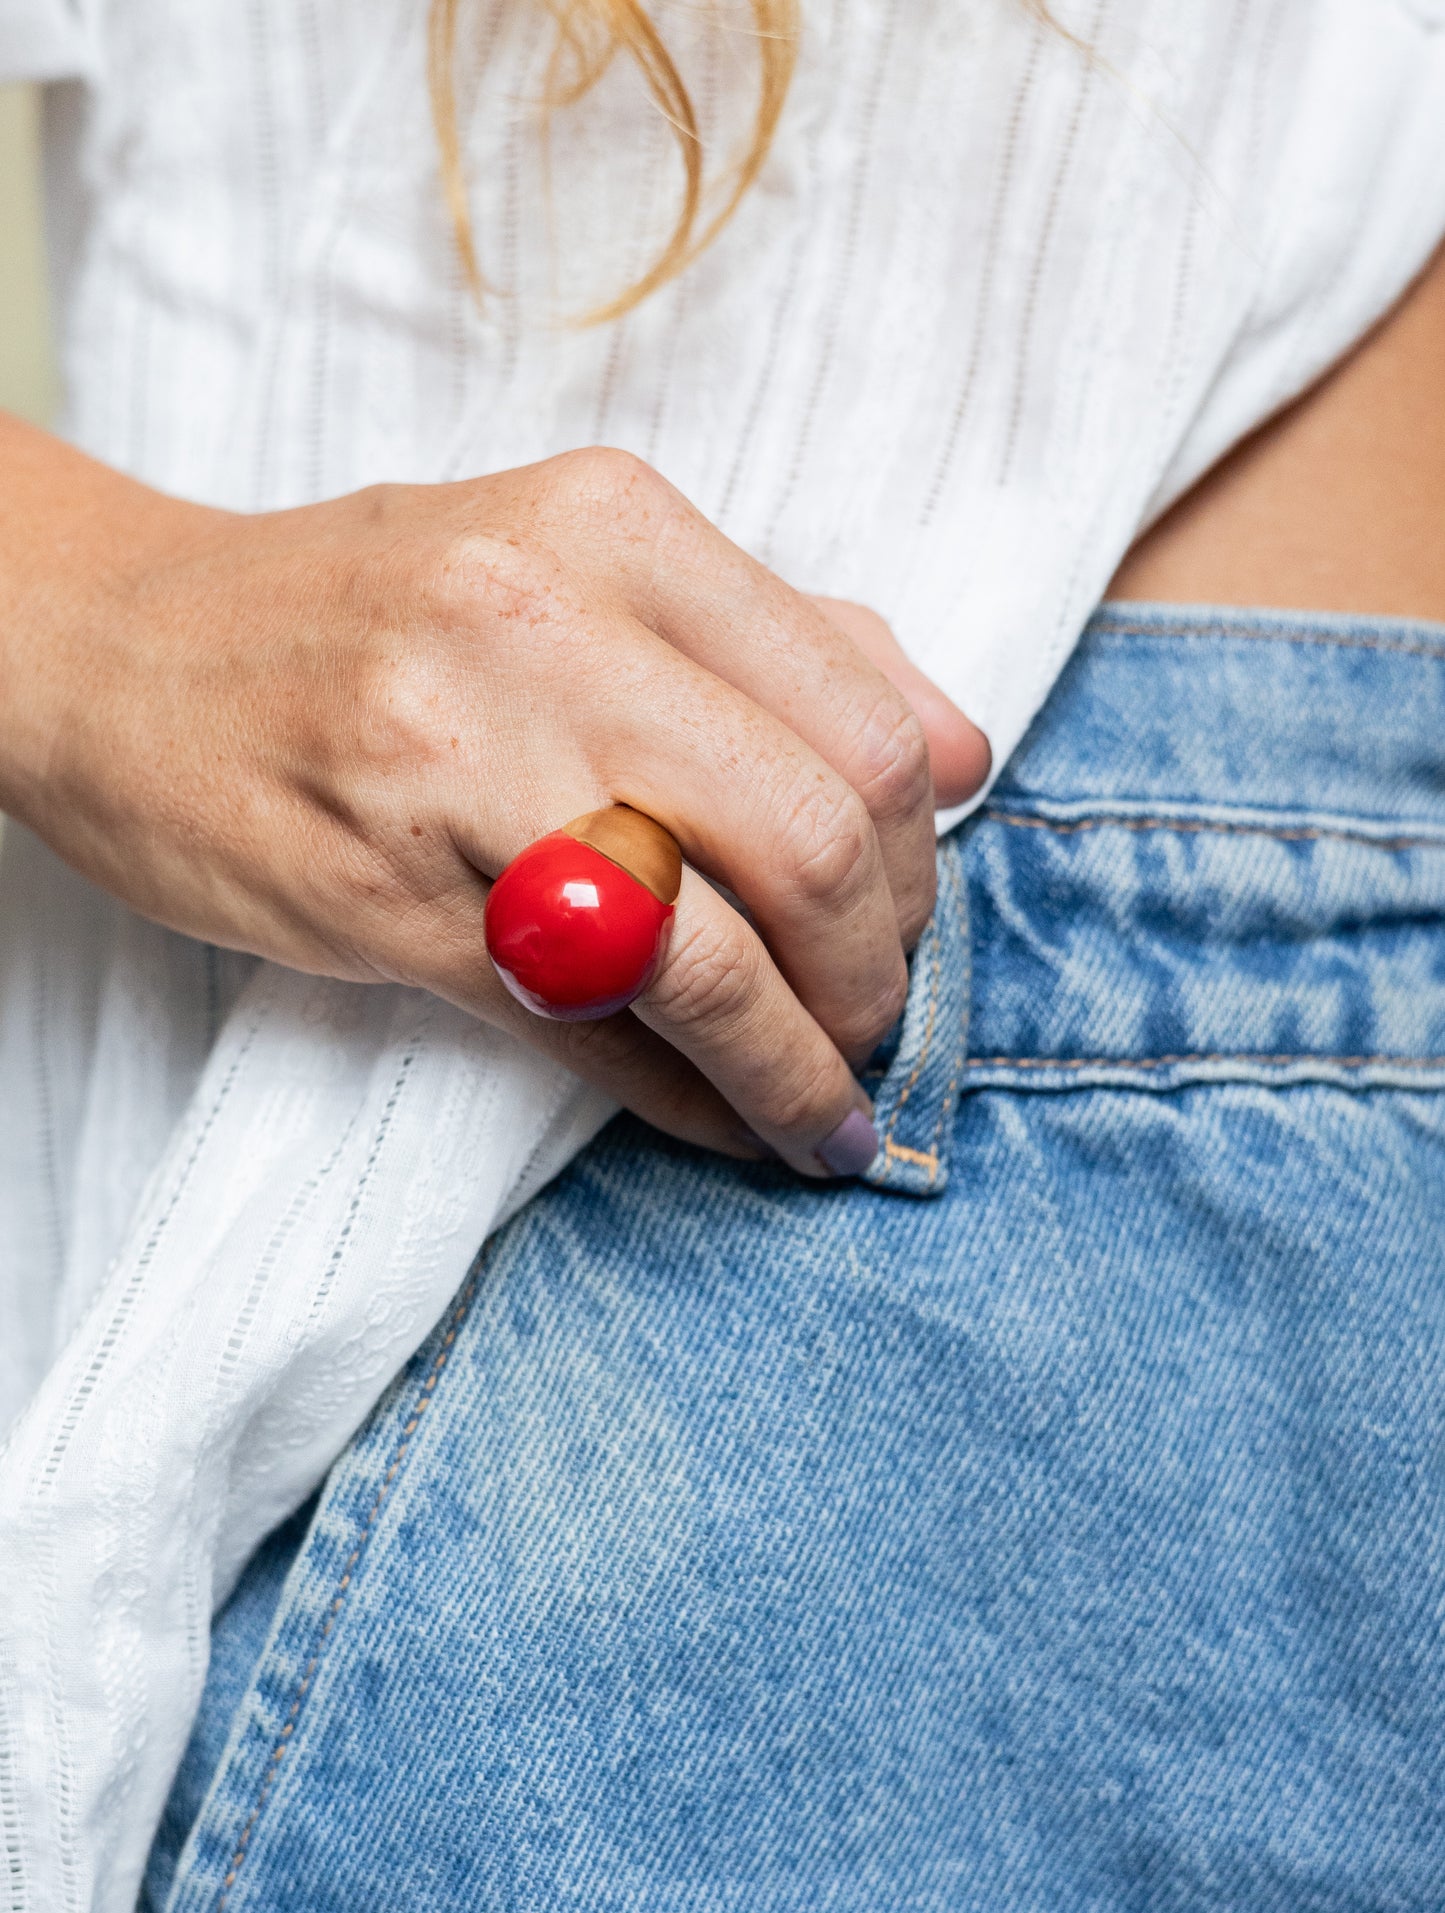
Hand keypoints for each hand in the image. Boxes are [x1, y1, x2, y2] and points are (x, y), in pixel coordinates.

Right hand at [0, 423, 988, 1174]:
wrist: (116, 650)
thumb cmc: (368, 616)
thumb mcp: (574, 563)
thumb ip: (778, 639)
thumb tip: (962, 757)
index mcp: (618, 527)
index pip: (868, 720)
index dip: (922, 858)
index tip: (910, 923)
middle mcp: (545, 629)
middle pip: (818, 840)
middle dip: (881, 971)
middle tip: (875, 1026)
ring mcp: (460, 769)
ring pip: (712, 955)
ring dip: (799, 1065)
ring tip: (821, 1109)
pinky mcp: (394, 903)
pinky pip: (591, 1032)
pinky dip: (686, 1096)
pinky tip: (713, 1116)